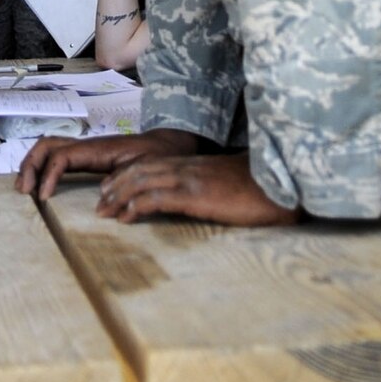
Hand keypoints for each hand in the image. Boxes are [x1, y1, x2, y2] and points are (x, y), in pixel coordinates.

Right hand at [17, 127, 197, 200]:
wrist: (169, 147)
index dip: (48, 175)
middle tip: (23, 191)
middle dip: (30, 165)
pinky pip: (57, 157)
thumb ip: (128, 185)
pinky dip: (43, 168)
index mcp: (98, 149)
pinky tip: (41, 187)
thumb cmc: (159, 158)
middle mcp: (86, 146)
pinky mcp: (86, 158)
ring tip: (24, 189)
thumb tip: (102, 206)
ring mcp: (85, 150)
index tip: (44, 197)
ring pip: (48, 147)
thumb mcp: (147, 172)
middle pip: (47, 145)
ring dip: (32, 164)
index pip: (62, 156)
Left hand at [96, 150, 299, 226]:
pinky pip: (158, 198)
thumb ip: (210, 187)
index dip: (128, 175)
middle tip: (99, 202)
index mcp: (193, 165)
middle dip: (115, 185)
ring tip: (103, 211)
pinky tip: (126, 217)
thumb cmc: (262, 187)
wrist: (281, 183)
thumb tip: (204, 199)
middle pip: (139, 170)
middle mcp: (186, 168)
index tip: (112, 187)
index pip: (150, 164)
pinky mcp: (196, 195)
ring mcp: (190, 179)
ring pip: (142, 181)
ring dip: (119, 196)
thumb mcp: (228, 184)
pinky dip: (137, 206)